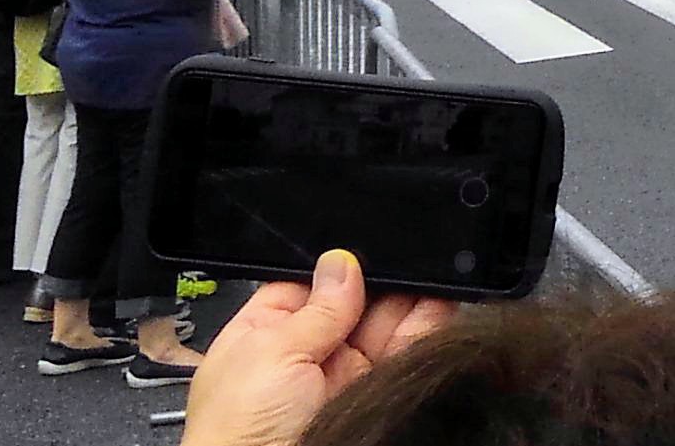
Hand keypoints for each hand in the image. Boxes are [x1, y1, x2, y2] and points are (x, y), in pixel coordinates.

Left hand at [180, 249, 456, 445]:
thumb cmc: (237, 431)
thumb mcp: (271, 352)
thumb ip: (317, 307)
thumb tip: (341, 262)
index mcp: (266, 333)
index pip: (312, 284)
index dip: (341, 266)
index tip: (368, 248)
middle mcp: (307, 353)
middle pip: (356, 301)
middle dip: (381, 281)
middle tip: (404, 261)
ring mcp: (343, 375)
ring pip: (386, 324)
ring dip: (409, 300)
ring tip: (429, 277)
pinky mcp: (376, 394)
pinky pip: (406, 352)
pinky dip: (426, 329)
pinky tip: (438, 304)